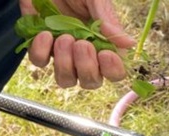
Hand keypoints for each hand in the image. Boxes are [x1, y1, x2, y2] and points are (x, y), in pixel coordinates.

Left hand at [19, 0, 134, 88]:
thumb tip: (129, 43)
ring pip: (65, 79)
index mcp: (103, 41)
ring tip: (63, 38)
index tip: (105, 55)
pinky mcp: (39, 48)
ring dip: (64, 64)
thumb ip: (108, 20)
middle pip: (90, 81)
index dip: (112, 70)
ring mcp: (61, 53)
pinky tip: (44, 33)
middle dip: (86, 68)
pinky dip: (41, 51)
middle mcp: (83, 53)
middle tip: (81, 44)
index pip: (113, 70)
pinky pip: (40, 62)